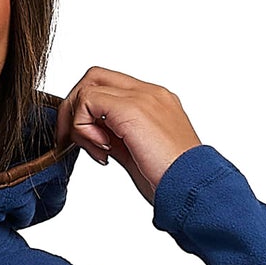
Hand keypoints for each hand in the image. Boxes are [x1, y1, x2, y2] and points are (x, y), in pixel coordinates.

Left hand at [54, 67, 201, 205]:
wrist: (192, 186)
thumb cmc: (170, 179)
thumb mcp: (136, 155)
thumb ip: (115, 138)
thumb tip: (92, 136)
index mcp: (154, 101)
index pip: (109, 87)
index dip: (87, 111)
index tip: (88, 144)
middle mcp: (149, 93)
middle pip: (95, 77)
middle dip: (74, 108)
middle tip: (72, 140)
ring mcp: (142, 97)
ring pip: (89, 86)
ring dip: (78, 121)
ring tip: (96, 150)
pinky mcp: (132, 109)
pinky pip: (88, 100)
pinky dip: (84, 127)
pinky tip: (101, 150)